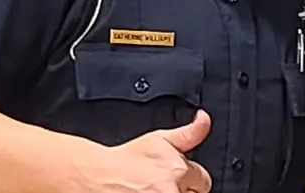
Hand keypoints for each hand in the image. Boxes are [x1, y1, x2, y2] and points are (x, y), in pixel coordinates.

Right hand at [86, 110, 213, 192]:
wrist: (99, 176)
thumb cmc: (127, 160)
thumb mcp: (160, 139)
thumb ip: (189, 133)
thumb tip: (205, 119)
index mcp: (178, 170)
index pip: (203, 181)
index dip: (189, 176)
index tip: (175, 176)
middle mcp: (171, 191)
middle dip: (182, 188)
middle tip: (160, 182)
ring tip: (151, 188)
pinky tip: (146, 192)